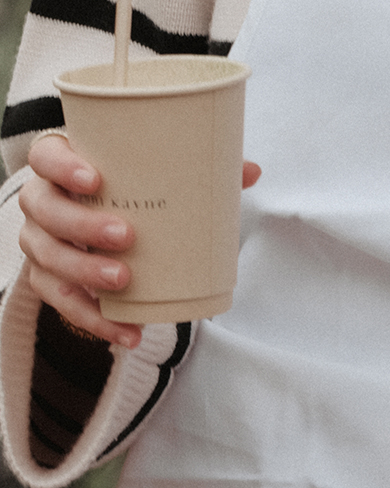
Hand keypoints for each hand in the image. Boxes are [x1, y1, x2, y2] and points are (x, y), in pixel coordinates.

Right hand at [17, 132, 261, 350]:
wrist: (101, 231)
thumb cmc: (129, 196)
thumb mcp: (156, 181)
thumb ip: (200, 173)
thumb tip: (251, 171)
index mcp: (62, 166)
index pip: (45, 156)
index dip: (61, 166)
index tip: (95, 179)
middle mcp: (42, 202)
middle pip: (44, 209)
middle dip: (82, 225)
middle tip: (125, 235)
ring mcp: (40, 242)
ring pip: (47, 257)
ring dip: (83, 272)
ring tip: (124, 281)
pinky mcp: (47, 280)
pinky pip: (62, 302)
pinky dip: (93, 319)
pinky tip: (126, 331)